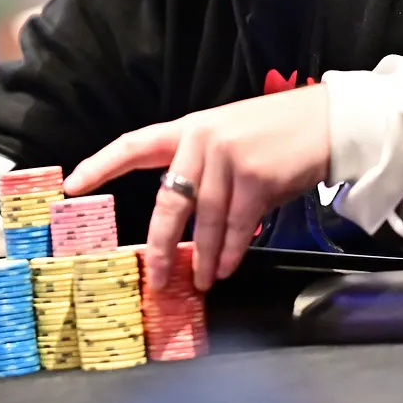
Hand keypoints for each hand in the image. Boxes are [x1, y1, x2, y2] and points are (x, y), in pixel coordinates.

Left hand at [64, 86, 329, 292]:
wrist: (329, 122)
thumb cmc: (279, 134)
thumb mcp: (230, 138)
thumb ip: (204, 170)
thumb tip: (188, 224)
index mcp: (190, 129)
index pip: (135, 144)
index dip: (102, 164)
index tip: (73, 184)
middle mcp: (202, 141)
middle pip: (168, 202)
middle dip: (160, 245)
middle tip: (155, 276)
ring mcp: (229, 160)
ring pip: (205, 222)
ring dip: (204, 258)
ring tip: (203, 280)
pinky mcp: (257, 179)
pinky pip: (236, 228)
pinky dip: (231, 253)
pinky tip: (228, 268)